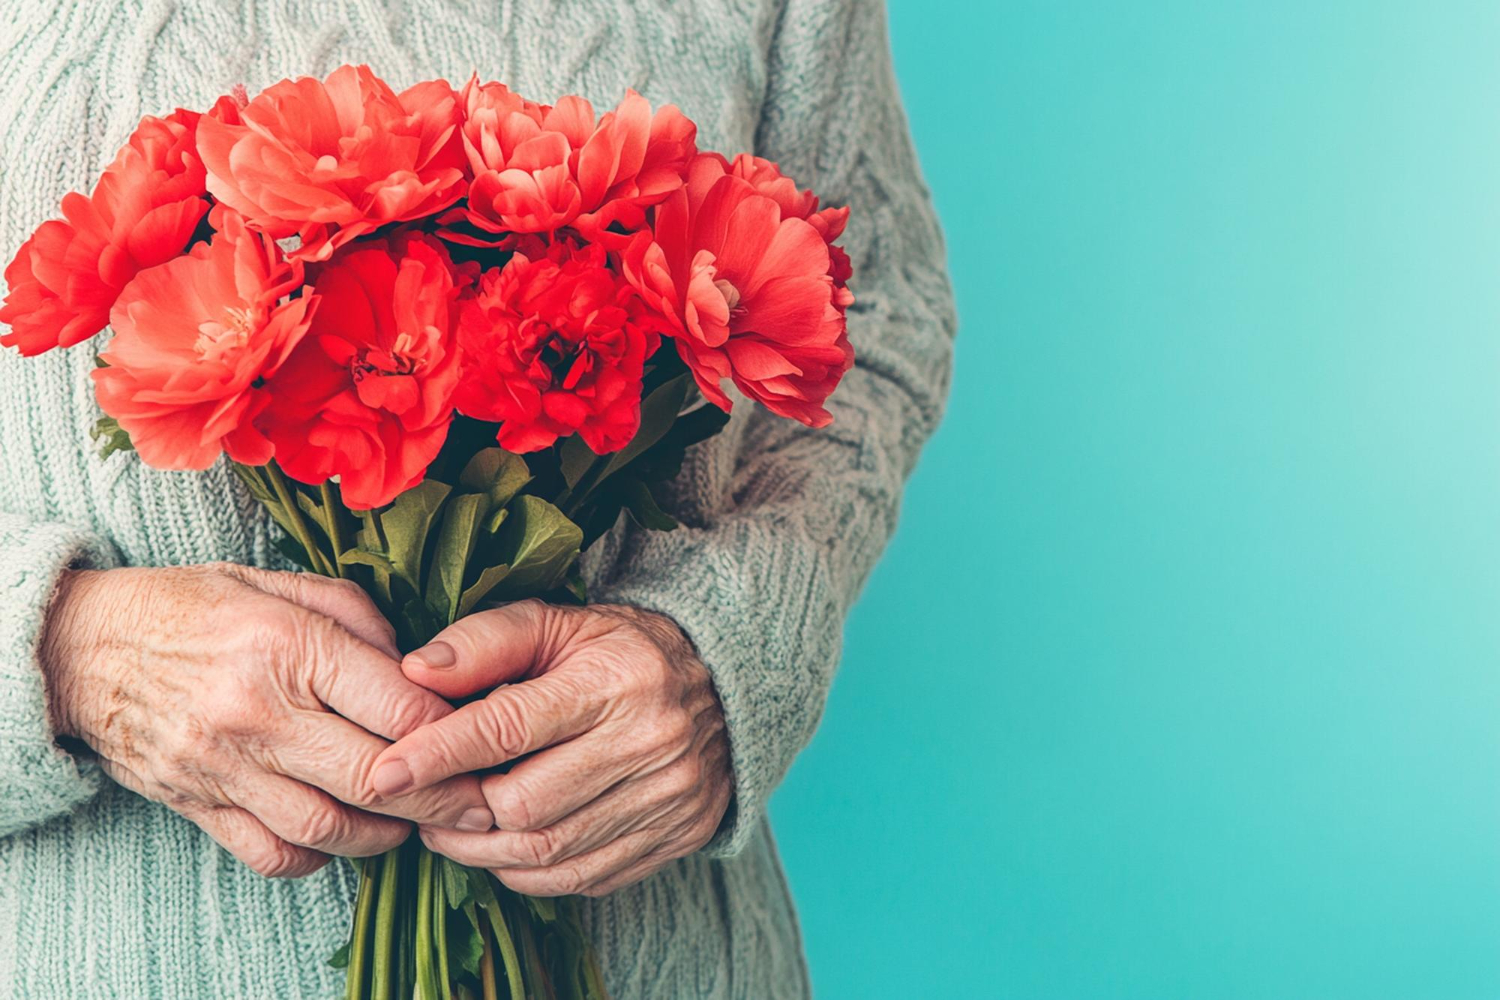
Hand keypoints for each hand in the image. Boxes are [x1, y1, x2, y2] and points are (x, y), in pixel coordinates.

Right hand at [40, 563, 494, 877]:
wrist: (85, 647)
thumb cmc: (196, 607)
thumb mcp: (280, 581)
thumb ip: (358, 617)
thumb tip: (419, 665)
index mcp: (288, 646)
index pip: (398, 706)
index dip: (454, 729)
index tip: (483, 737)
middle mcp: (258, 713)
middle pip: (377, 776)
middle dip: (443, 796)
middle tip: (480, 799)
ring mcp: (225, 767)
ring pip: (332, 827)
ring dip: (388, 832)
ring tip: (418, 819)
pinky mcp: (199, 805)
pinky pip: (275, 853)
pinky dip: (321, 855)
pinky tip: (346, 833)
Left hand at [372, 600, 730, 897]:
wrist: (726, 687)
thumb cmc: (622, 649)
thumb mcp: (560, 622)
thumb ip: (486, 641)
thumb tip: (414, 672)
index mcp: (617, 679)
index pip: (511, 727)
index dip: (440, 753)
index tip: (384, 771)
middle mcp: (649, 743)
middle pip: (525, 804)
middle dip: (457, 811)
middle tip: (418, 800)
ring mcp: (667, 798)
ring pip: (549, 851)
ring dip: (481, 851)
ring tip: (448, 828)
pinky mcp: (675, 837)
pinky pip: (581, 876)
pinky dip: (527, 873)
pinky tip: (503, 847)